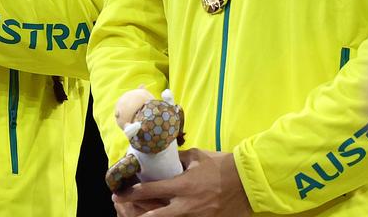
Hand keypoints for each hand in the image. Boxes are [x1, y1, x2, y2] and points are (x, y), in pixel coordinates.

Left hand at [117, 149, 251, 216]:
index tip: (119, 192)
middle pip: (154, 216)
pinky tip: (164, 213)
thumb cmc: (221, 165)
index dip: (132, 192)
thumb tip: (162, 160)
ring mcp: (196, 216)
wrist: (248, 181)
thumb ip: (176, 160)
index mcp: (183, 185)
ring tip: (137, 214)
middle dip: (135, 212)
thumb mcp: (195, 157)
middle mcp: (187, 204)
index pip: (151, 190)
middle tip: (122, 205)